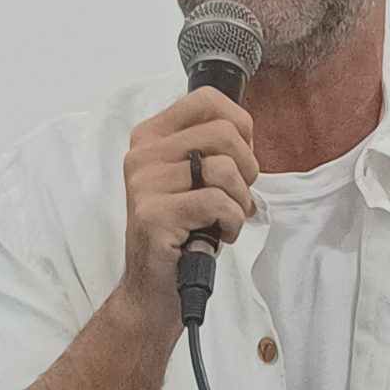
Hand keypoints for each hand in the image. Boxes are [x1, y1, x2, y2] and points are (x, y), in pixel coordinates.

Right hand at [119, 87, 257, 328]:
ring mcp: (144, 184)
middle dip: (247, 168)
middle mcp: (142, 155)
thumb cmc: (181, 232)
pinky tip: (220, 234)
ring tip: (225, 218)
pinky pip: (218, 202)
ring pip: (224, 169)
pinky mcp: (154, 214)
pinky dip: (233, 221)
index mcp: (150, 137)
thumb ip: (210, 148)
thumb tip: (244, 132)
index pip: (206, 101)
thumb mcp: (193, 179)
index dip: (240, 126)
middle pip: (223, 133)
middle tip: (238, 195)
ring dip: (240, 200)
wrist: (154, 288)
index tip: (240, 157)